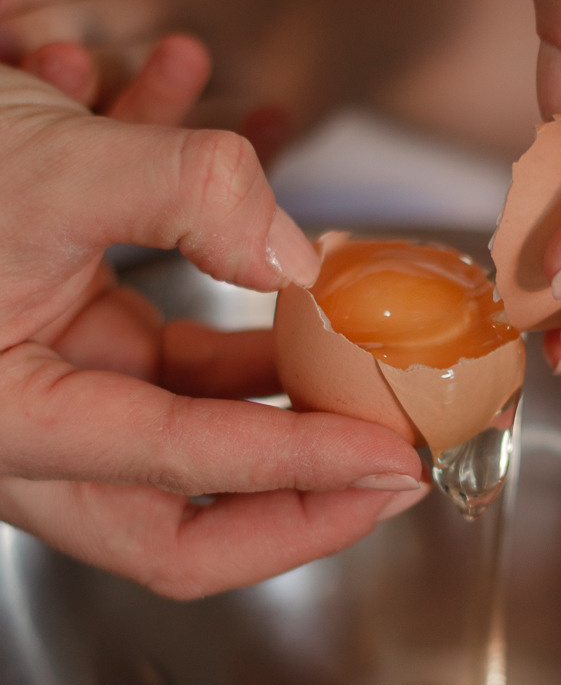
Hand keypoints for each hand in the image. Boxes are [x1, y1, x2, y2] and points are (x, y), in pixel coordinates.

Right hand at [0, 61, 424, 596]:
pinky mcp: (83, 345)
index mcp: (11, 424)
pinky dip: (228, 292)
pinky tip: (258, 226)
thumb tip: (296, 257)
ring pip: (198, 434)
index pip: (183, 473)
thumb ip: (182, 190)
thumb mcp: (46, 160)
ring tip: (366, 349)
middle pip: (185, 523)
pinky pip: (177, 349)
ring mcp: (64, 393)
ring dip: (284, 383)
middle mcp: (36, 435)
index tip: (397, 461)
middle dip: (300, 500)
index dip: (303, 470)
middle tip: (395, 469)